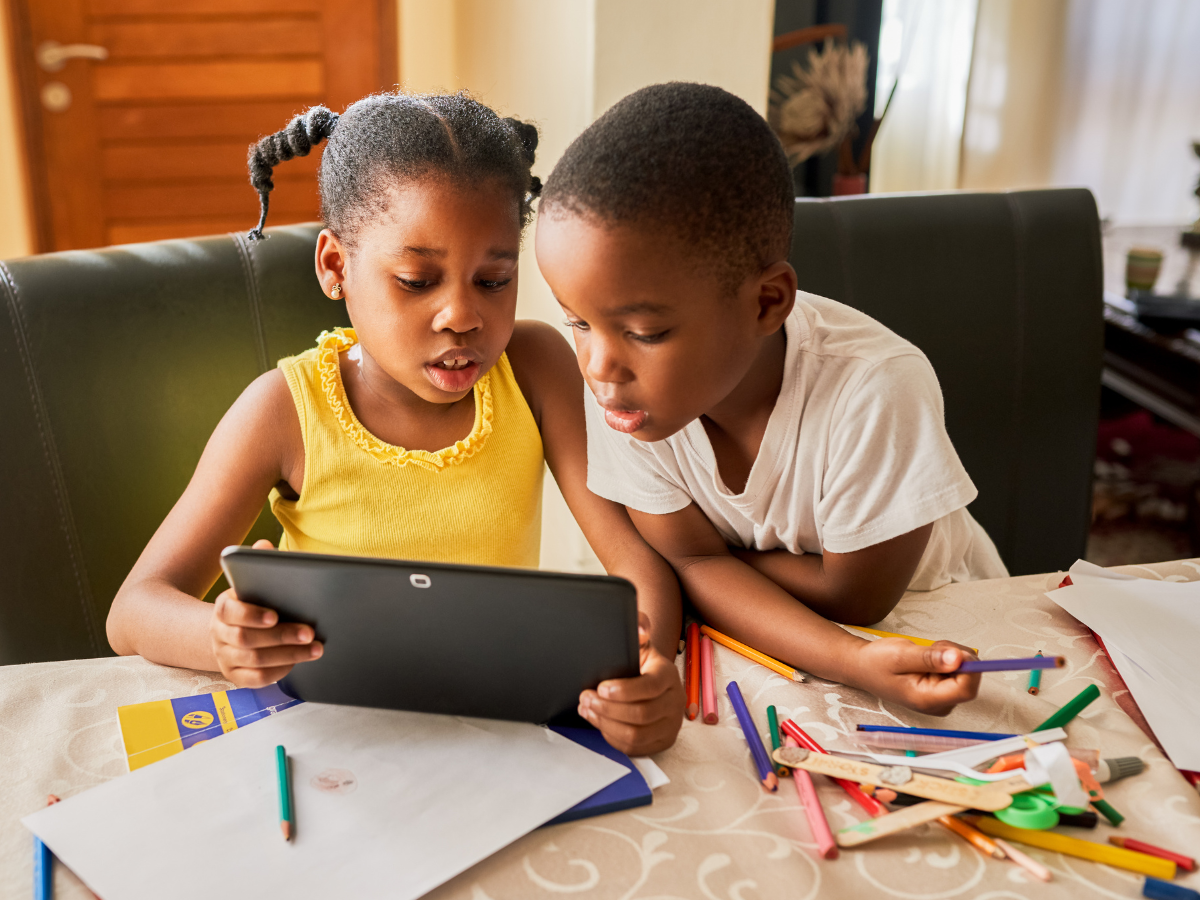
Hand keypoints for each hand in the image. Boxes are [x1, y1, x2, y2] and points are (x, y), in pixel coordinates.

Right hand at [209, 539, 322, 686]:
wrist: (229, 631)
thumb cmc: (252, 602)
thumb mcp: (252, 583)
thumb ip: (257, 564)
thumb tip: (263, 545)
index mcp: (223, 608)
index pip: (230, 611)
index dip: (251, 615)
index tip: (275, 615)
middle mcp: (219, 634)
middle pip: (246, 639)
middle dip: (281, 636)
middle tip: (310, 633)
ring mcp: (225, 657)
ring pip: (254, 660)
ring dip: (288, 654)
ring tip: (315, 648)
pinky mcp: (234, 675)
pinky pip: (255, 679)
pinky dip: (278, 672)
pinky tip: (298, 663)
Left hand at [577, 613, 684, 755]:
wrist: (653, 680)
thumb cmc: (641, 662)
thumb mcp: (640, 641)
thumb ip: (638, 625)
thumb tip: (640, 631)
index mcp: (669, 675)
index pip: (651, 686)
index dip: (623, 690)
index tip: (600, 687)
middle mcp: (675, 701)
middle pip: (641, 714)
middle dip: (608, 708)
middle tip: (586, 698)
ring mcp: (670, 725)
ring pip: (636, 734)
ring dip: (606, 723)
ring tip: (588, 709)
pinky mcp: (662, 741)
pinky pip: (634, 748)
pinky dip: (611, 736)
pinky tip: (599, 721)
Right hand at [850, 638, 980, 716]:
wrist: (863, 667)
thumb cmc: (877, 662)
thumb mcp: (900, 655)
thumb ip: (930, 658)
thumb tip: (958, 659)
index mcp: (928, 699)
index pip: (966, 689)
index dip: (968, 667)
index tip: (954, 651)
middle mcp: (939, 704)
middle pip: (970, 681)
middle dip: (958, 657)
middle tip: (934, 647)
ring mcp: (942, 698)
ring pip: (967, 674)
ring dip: (953, 655)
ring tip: (927, 653)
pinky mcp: (942, 690)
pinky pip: (959, 672)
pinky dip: (949, 659)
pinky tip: (930, 659)